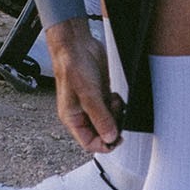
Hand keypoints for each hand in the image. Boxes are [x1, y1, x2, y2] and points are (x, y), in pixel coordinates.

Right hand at [44, 18, 121, 152]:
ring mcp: (92, 104)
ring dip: (116, 114)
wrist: (76, 44)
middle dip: (111, 126)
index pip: (89, 142)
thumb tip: (110, 137)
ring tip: (114, 102)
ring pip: (108, 121)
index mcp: (72, 118)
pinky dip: (117, 105)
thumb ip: (100, 117)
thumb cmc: (72, 66)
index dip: (103, 144)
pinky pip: (112, 108)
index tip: (117, 139)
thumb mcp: (88, 94)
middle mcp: (81, 113)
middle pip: (100, 133)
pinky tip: (114, 96)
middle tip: (116, 114)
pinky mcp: (100, 94)